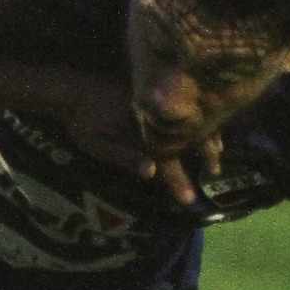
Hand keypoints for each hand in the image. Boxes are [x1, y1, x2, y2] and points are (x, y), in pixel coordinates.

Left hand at [34, 70, 222, 203]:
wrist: (71, 90)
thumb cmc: (81, 122)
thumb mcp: (96, 144)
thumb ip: (123, 157)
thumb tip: (152, 171)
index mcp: (141, 127)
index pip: (166, 157)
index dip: (178, 179)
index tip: (189, 199)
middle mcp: (153, 112)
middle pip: (186, 134)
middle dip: (204, 153)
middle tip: (215, 171)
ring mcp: (156, 100)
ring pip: (189, 118)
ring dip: (206, 134)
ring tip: (218, 151)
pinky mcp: (154, 92)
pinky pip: (183, 104)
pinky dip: (198, 115)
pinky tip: (206, 122)